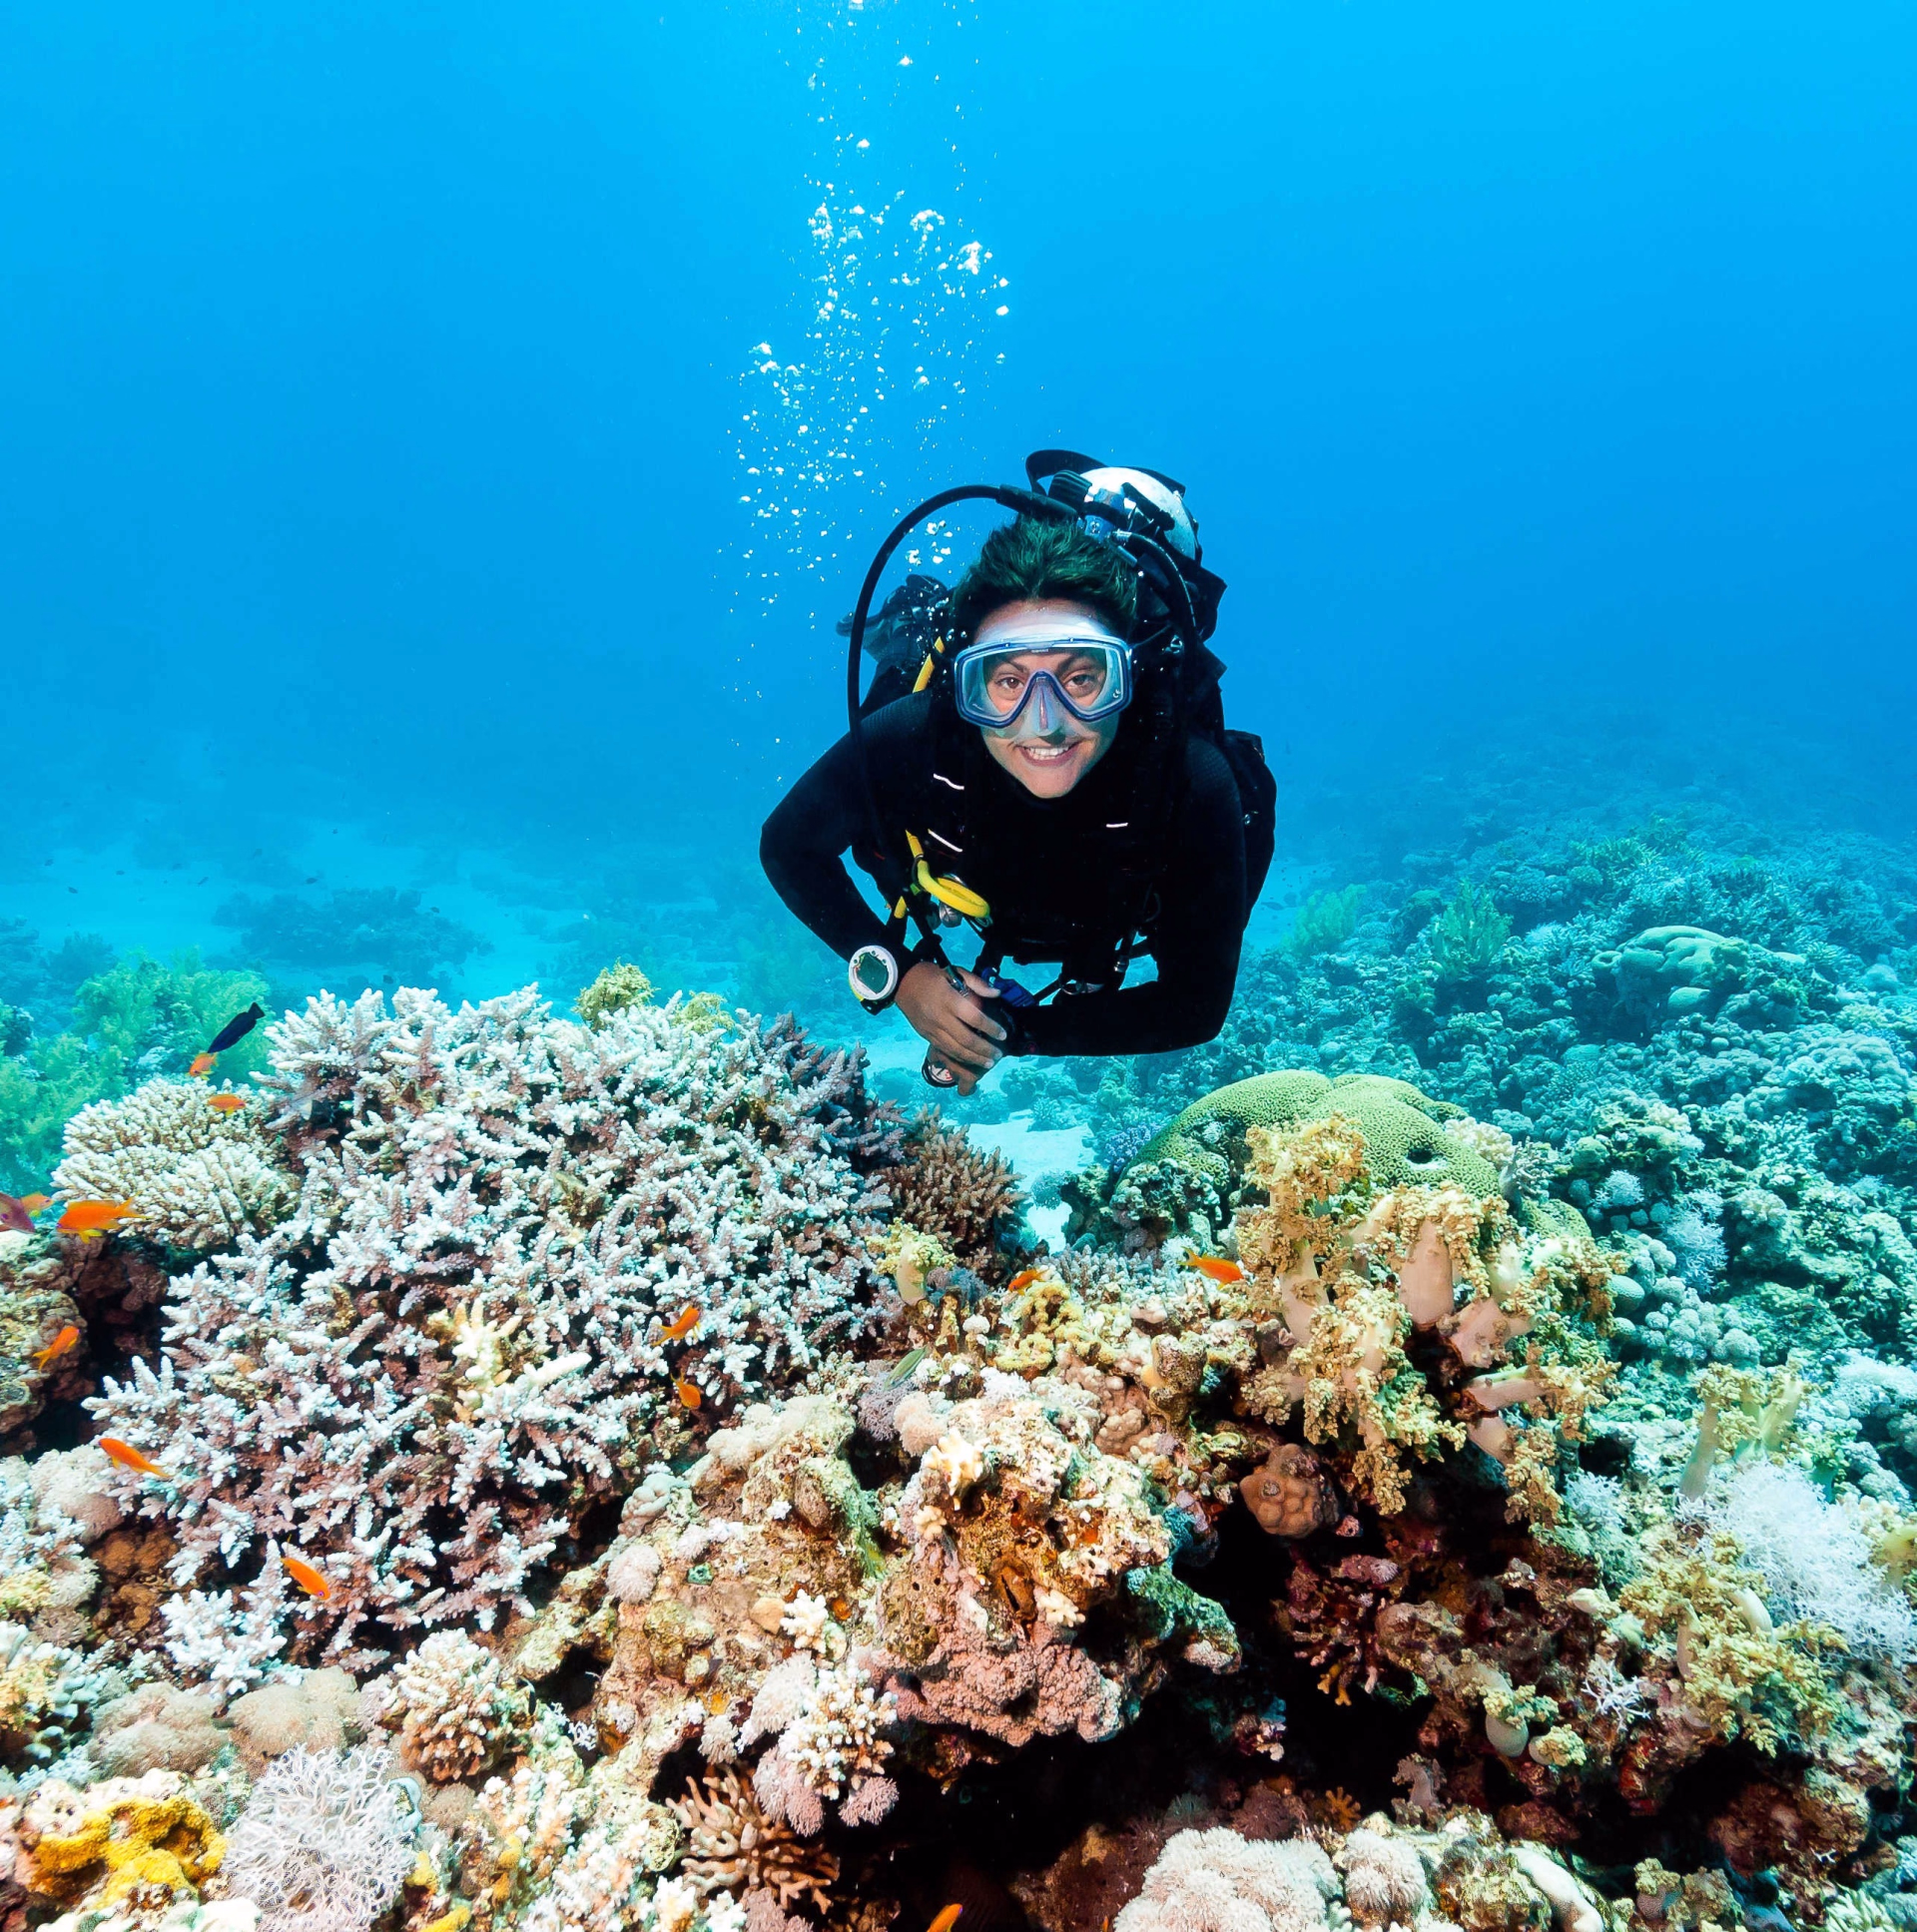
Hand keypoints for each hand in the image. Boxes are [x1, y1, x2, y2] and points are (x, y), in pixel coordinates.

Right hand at [895, 961, 1004, 1095]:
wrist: (900, 982)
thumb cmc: (929, 975)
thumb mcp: (954, 971)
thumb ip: (977, 983)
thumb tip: (996, 994)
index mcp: (949, 1000)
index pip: (974, 1018)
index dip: (991, 1028)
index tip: (1003, 1034)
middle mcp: (940, 1017)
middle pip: (966, 1040)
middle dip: (985, 1050)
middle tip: (999, 1055)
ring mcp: (932, 1029)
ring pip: (955, 1049)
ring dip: (974, 1059)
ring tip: (988, 1062)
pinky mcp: (926, 1035)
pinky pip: (944, 1050)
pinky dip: (959, 1058)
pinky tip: (970, 1060)